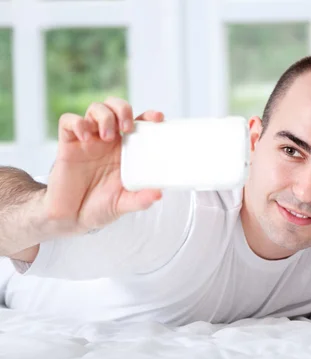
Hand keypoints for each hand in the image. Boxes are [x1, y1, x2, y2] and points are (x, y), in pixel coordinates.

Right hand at [45, 97, 164, 233]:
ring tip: (107, 137)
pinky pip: (68, 121)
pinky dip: (77, 123)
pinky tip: (85, 138)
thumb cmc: (100, 207)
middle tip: (127, 128)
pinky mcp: (68, 144)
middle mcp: (108, 141)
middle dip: (123, 109)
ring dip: (104, 117)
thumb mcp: (124, 204)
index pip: (138, 123)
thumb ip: (141, 199)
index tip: (158, 118)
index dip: (148, 116)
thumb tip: (159, 194)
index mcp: (125, 150)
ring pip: (95, 108)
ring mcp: (88, 140)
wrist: (71, 217)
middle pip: (116, 107)